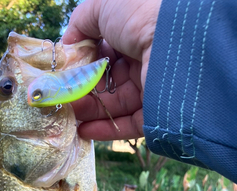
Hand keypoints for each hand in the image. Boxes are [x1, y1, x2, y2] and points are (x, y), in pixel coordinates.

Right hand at [62, 0, 161, 140]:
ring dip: (88, 111)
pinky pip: (127, 125)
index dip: (83, 64)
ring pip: (114, 105)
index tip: (64, 74)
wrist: (176, 41)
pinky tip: (83, 130)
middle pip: (107, 82)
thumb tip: (68, 43)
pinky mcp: (156, 115)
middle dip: (82, 92)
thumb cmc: (141, 15)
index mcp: (137, 35)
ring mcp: (151, 90)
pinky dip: (104, 129)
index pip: (105, 54)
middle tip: (61, 99)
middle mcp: (145, 62)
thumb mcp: (105, 5)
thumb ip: (83, 20)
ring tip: (67, 116)